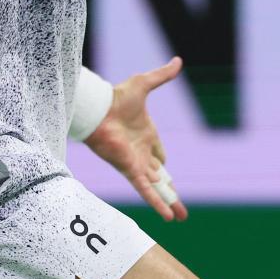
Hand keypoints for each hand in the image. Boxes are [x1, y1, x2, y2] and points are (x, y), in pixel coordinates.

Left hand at [84, 57, 188, 220]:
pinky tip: (168, 216)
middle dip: (170, 190)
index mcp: (147, 134)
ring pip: (156, 187)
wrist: (98, 109)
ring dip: (168, 202)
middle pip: (161, 175)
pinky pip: (146, 190)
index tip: (166, 170)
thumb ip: (162, 76)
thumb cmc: (117, 97)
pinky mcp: (131, 169)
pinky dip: (156, 203)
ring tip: (180, 218)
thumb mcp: (144, 85)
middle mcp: (142, 152)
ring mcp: (137, 163)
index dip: (163, 160)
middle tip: (180, 205)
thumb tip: (178, 60)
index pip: (159, 152)